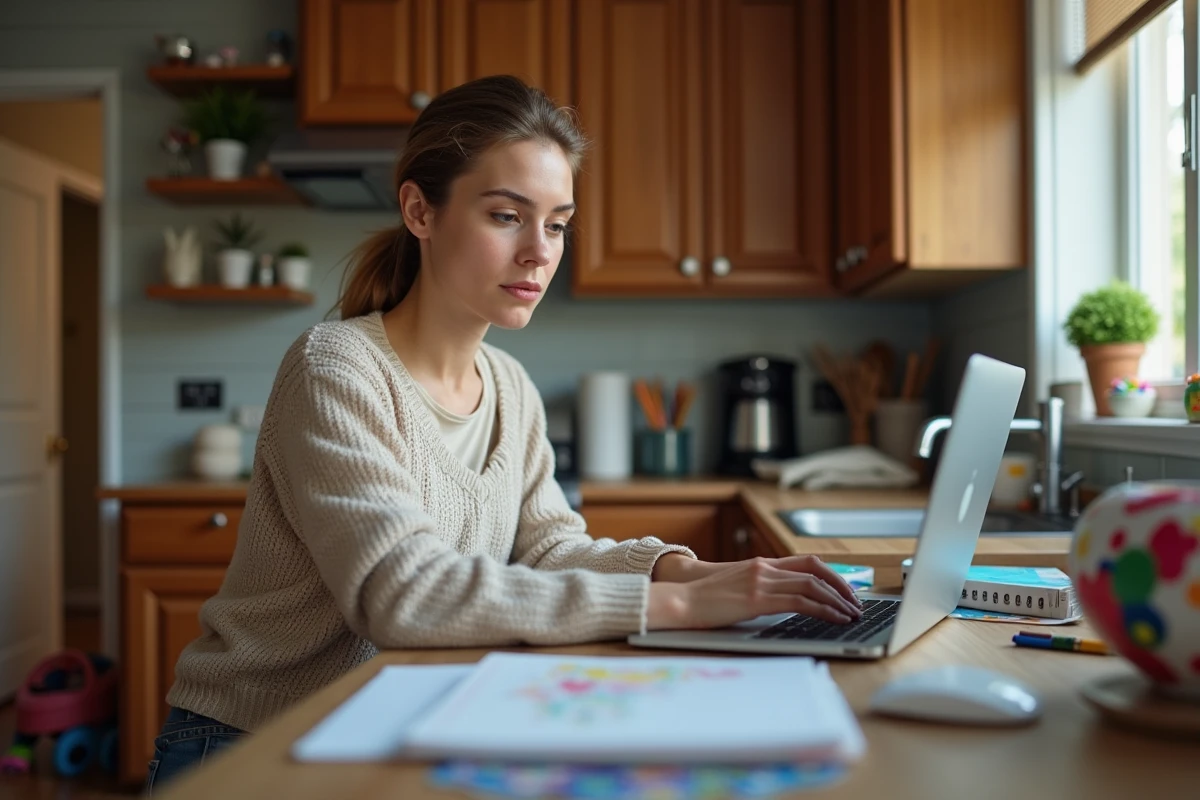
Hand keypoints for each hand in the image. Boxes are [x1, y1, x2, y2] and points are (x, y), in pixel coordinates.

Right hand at [646, 555, 863, 630]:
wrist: (679, 601)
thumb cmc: (704, 601)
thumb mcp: (736, 590)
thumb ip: (760, 591)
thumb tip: (784, 605)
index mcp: (761, 565)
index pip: (806, 562)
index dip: (832, 575)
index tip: (845, 591)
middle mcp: (764, 568)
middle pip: (816, 570)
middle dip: (842, 587)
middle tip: (856, 604)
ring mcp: (761, 581)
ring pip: (813, 585)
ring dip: (838, 600)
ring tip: (852, 615)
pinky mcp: (757, 598)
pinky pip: (801, 601)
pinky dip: (824, 609)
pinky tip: (834, 619)